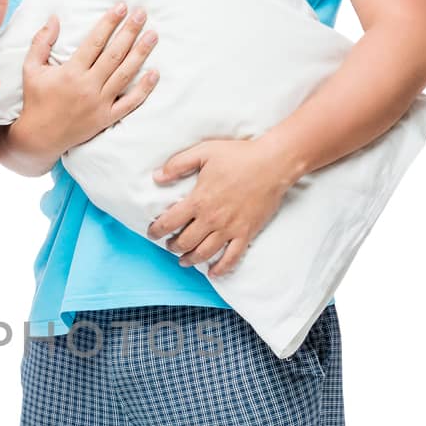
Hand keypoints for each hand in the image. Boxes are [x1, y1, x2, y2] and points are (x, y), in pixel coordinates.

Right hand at [20, 5, 158, 154]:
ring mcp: (99, 104)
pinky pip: (129, 103)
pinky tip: (155, 73)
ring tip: (153, 35)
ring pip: (125, 75)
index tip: (121, 7)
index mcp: (70, 73)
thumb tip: (54, 17)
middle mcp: (87, 87)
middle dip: (129, 32)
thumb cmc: (36, 100)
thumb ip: (41, 41)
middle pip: (114, 54)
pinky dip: (144, 89)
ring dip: (141, 54)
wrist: (39, 137)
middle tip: (142, 14)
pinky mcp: (106, 119)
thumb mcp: (31, 68)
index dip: (109, 22)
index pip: (95, 42)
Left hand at [146, 135, 295, 276]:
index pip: (169, 222)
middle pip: (184, 242)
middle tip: (170, 245)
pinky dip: (221, 268)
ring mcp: (229, 229)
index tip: (152, 233)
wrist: (273, 164)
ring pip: (204, 254)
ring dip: (190, 260)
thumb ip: (178, 164)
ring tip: (184, 260)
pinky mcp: (246, 233)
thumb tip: (157, 177)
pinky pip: (232, 258)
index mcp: (198, 200)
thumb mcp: (204, 152)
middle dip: (173, 247)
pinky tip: (213, 273)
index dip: (156, 231)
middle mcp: (211, 219)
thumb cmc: (239, 156)